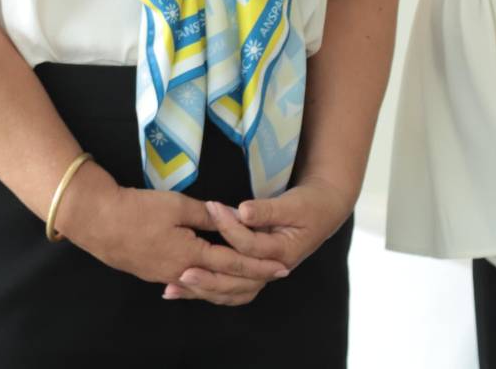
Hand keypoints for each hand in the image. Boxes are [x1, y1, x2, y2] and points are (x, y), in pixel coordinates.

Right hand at [52, 165, 286, 301]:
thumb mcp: (176, 204)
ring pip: (207, 287)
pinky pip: (189, 285)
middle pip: (225, 283)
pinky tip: (210, 283)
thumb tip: (230, 216)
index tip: (282, 266)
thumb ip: (207, 214)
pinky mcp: (153, 273)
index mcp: (191, 255)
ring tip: (249, 281)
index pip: (235, 263)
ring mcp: (166, 276)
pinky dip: (206, 285)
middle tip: (276, 275)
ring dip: (230, 285)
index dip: (260, 264)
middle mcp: (182, 272)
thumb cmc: (137, 209)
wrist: (97, 221)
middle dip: (253, 278)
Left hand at [158, 179, 354, 304]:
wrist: (322, 212)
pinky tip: (184, 288)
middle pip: (237, 282)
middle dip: (207, 277)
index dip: (229, 227)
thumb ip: (267, 209)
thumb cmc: (308, 206)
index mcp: (282, 253)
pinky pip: (230, 289)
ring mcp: (262, 275)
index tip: (211, 207)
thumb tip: (243, 211)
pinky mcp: (253, 273)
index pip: (249, 246)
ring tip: (173, 287)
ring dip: (202, 291)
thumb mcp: (292, 204)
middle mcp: (271, 270)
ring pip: (231, 292)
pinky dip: (208, 291)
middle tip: (181, 271)